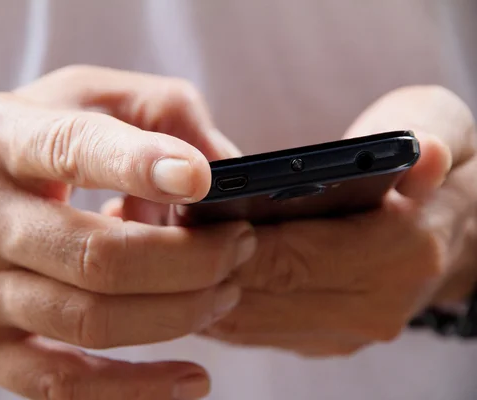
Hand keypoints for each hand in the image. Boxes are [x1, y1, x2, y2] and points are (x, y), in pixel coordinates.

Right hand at [0, 66, 255, 398]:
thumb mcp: (55, 101)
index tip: (204, 177)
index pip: (71, 149)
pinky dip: (139, 389)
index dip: (141, 162)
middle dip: (192, 258)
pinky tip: (192, 379)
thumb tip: (220, 159)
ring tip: (223, 291)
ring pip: (94, 321)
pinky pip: (66, 384)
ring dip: (180, 312)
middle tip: (238, 246)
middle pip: (101, 255)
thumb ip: (144, 108)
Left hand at [103, 85, 476, 356]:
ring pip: (244, 321)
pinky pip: (249, 330)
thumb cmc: (432, 167)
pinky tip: (177, 270)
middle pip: (258, 295)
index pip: (294, 257)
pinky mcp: (319, 337)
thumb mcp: (434, 129)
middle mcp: (371, 305)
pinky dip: (208, 301)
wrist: (449, 224)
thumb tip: (425, 155)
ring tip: (150, 246)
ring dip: (193, 287)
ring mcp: (341, 330)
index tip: (180, 217)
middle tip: (146, 230)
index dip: (230, 240)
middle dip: (198, 264)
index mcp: (401, 253)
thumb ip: (421, 141)